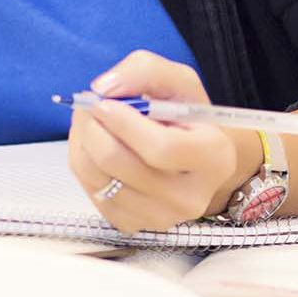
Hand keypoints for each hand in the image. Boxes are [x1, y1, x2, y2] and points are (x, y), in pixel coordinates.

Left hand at [65, 50, 261, 233]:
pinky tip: (96, 147)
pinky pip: (92, 193)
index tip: (104, 102)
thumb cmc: (186, 116)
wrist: (191, 158)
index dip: (124, 123)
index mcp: (214, 157)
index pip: (161, 148)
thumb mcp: (177, 80)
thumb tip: (104, 88)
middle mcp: (191, 197)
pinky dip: (83, 163)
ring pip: (99, 179)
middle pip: (121, 164)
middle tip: (88, 106)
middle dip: (93, 128)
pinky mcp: (133, 225)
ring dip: (82, 142)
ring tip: (92, 122)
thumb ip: (144, 71)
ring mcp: (161, 217)